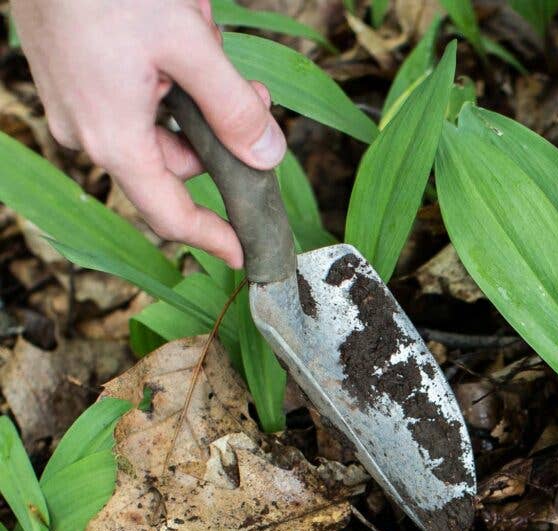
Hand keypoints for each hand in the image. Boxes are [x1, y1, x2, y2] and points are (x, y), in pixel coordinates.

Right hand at [11, 0, 286, 266]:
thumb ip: (233, 107)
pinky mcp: (71, 77)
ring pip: (158, 124)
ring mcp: (74, 104)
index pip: (169, 213)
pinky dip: (166, 76)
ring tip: (203, 37)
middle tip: (252, 92)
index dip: (210, 236)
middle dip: (219, 133)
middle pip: (174, 162)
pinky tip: (177, 33)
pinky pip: (132, 97)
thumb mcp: (189, 44)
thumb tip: (269, 155)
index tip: (243, 253)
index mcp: (113, 139)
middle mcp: (86, 132)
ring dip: (195, 95)